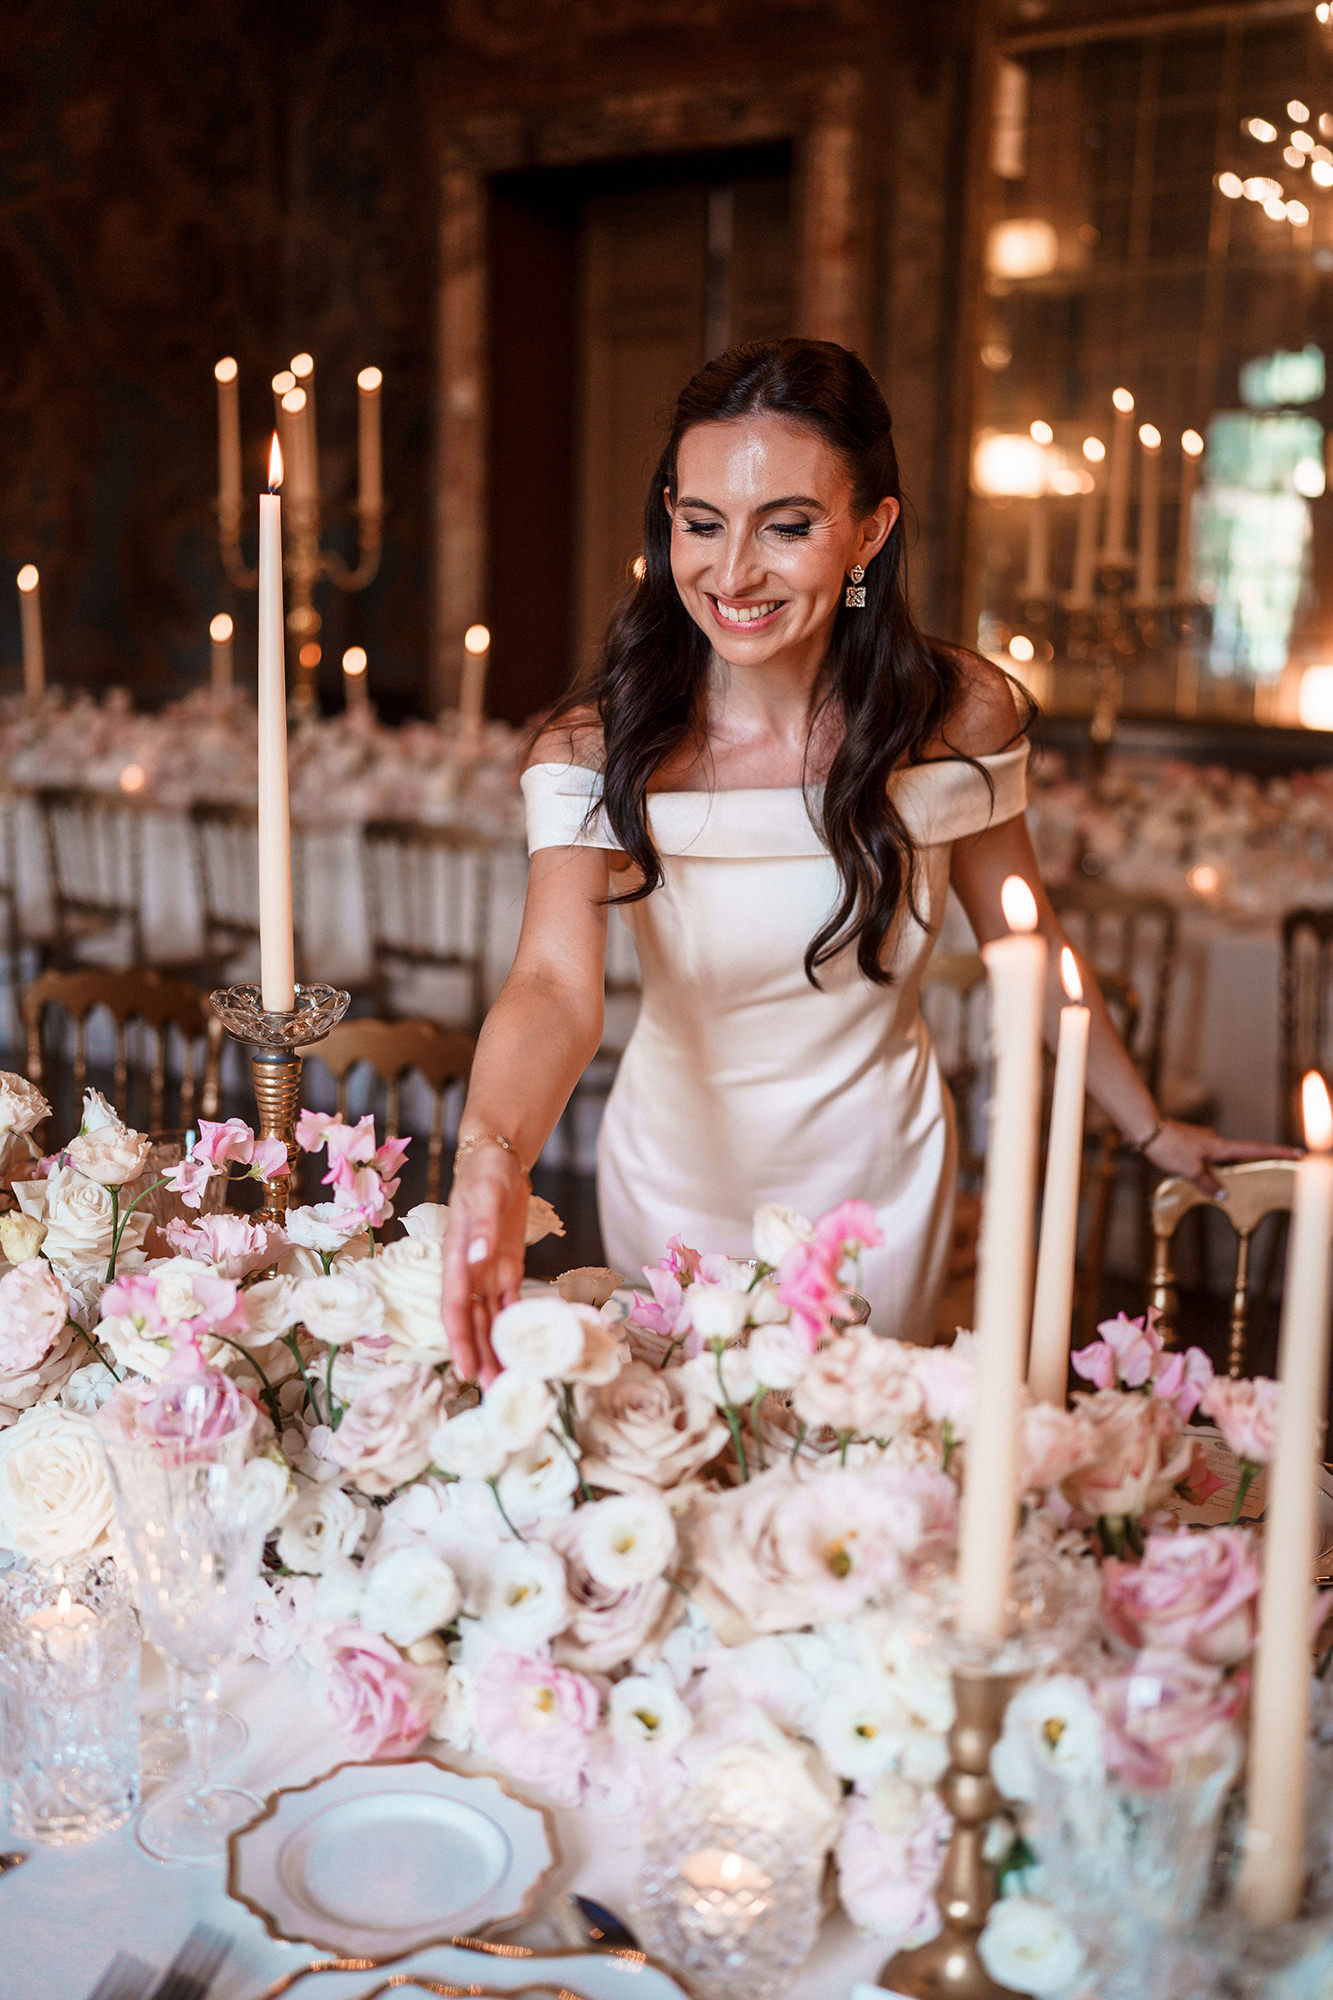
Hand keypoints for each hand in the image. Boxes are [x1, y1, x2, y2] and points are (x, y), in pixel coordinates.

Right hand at [441, 1146, 528, 1385]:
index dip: (459, 1341)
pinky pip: (510, 1304)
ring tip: (509, 1381)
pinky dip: (515, 1326)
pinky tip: (523, 1348)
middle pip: (473, 1324)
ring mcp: (488, 1272)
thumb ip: (480, 1227)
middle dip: (481, 1357)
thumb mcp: (484, 1194)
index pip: (455, 1309)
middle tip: (494, 1393)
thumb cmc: (485, 1172)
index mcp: (456, 1258)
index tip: (466, 1370)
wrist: (497, 1155)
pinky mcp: (507, 1268)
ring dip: (497, 1349)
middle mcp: (469, 1272)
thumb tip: (477, 1259)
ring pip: (491, 1320)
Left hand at [1142, 1118, 1301, 1198]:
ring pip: (1220, 1158)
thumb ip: (1207, 1183)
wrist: (1146, 1130)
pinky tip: (1197, 1176)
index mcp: (1220, 1146)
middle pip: (1240, 1155)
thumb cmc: (1169, 1147)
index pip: (1256, 1149)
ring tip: (1218, 1184)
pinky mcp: (1191, 1143)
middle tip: (1263, 1172)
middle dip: (1250, 1165)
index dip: (1277, 1152)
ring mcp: (1202, 1140)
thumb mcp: (1190, 1170)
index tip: (1297, 1152)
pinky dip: (1207, 1168)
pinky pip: (1205, 1158)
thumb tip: (1222, 1195)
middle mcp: (1215, 1141)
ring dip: (1222, 1170)